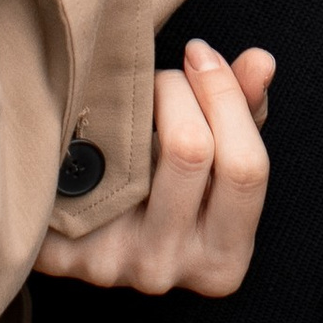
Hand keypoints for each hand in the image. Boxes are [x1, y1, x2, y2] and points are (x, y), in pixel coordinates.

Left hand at [33, 40, 272, 295]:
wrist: (86, 239)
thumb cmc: (167, 187)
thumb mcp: (216, 158)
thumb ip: (245, 110)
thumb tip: (261, 62)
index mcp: (223, 258)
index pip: (246, 167)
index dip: (226, 94)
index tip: (200, 53)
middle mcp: (169, 268)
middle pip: (190, 148)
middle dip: (177, 88)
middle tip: (160, 78)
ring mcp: (111, 262)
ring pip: (131, 150)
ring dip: (131, 100)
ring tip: (127, 96)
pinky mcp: (60, 248)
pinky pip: (80, 160)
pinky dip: (88, 123)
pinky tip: (90, 116)